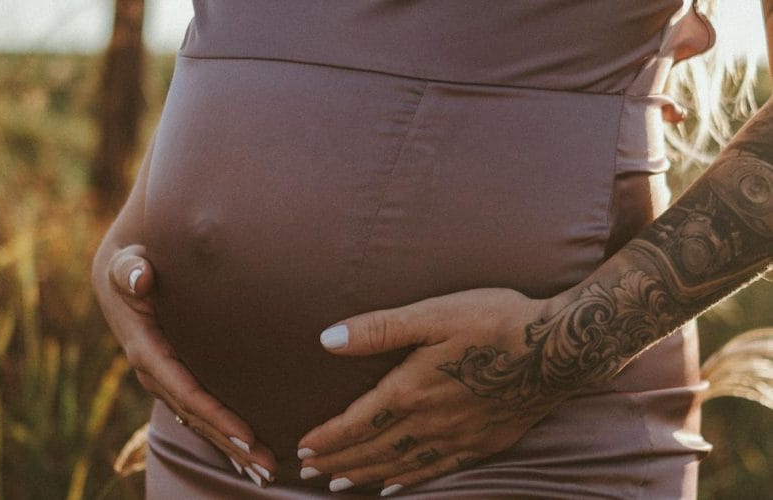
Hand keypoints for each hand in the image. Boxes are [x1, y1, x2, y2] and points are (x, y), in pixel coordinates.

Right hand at [92, 244, 277, 486]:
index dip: (216, 416)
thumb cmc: (131, 262)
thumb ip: (131, 271)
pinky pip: (200, 411)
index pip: (186, 391)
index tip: (248, 436)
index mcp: (145, 350)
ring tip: (266, 471)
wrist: (122, 270)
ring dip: (231, 448)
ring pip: (200, 421)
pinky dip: (222, 433)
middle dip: (231, 444)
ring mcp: (164, 379)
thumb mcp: (126, 262)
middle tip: (267, 467)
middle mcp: (154, 373)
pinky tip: (248, 453)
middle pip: (197, 417)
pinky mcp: (175, 377)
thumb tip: (140, 279)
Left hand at [296, 288, 565, 495]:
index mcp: (411, 390)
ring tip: (339, 485)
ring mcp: (457, 437)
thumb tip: (327, 339)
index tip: (302, 449)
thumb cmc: (495, 321)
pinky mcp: (483, 443)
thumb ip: (378, 330)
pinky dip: (409, 481)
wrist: (559, 347)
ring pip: (399, 465)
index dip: (327, 439)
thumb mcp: (433, 314)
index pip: (356, 423)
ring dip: (365, 475)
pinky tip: (394, 487)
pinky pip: (436, 471)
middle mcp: (429, 422)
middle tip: (310, 473)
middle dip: (338, 462)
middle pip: (372, 449)